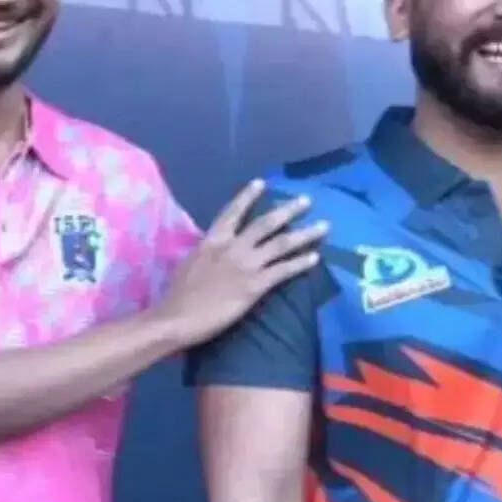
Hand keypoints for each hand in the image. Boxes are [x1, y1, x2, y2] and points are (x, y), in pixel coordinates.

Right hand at [152, 180, 327, 345]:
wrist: (177, 318)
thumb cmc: (179, 295)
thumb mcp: (191, 262)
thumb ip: (208, 251)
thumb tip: (215, 246)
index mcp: (212, 240)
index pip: (233, 211)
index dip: (248, 196)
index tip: (261, 183)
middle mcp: (233, 246)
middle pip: (266, 223)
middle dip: (288, 210)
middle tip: (306, 201)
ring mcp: (246, 265)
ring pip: (282, 243)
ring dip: (305, 233)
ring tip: (323, 226)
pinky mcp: (255, 285)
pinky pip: (284, 270)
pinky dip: (301, 262)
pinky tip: (315, 257)